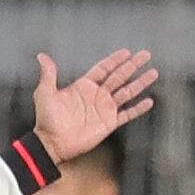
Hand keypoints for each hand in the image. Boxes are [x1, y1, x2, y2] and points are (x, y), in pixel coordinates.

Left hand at [32, 50, 158, 163]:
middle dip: (132, 65)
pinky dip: (138, 108)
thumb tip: (42, 56)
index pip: (103, 69)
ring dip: (140, 83)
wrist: (52, 143)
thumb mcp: (45, 93)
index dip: (114, 60)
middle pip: (119, 76)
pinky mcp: (109, 123)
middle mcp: (97, 96)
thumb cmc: (46, 120)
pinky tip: (148, 101)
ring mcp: (104, 109)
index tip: (126, 51)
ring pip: (127, 92)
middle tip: (146, 55)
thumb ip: (48, 74)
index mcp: (84, 87)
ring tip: (153, 73)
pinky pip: (127, 114)